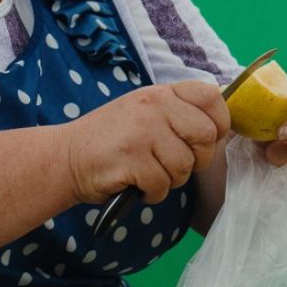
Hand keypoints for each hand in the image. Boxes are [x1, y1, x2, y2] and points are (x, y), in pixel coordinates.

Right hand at [64, 81, 230, 203]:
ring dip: (170, 180)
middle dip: (197, 160)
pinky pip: (162, 184)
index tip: (206, 140)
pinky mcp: (131, 158)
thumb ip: (179, 115)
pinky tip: (138, 184)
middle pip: (205, 135)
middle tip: (174, 165)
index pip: (211, 97)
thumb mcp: (146, 114)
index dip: (220, 122)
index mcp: (161, 94)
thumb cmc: (113, 140)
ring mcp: (142, 130)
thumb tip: (219, 130)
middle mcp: (154, 106)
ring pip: (184, 165)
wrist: (67, 157)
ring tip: (149, 173)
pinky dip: (153, 193)